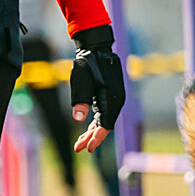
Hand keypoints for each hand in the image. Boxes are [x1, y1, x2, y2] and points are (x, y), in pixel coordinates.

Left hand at [69, 25, 124, 152]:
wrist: (96, 47)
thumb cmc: (88, 63)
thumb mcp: (81, 80)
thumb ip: (81, 99)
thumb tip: (78, 119)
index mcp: (112, 97)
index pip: (106, 124)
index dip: (96, 137)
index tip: (87, 148)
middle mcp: (116, 100)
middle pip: (104, 125)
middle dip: (91, 138)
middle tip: (78, 148)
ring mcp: (113, 98)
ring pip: (103, 121)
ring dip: (91, 132)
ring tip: (78, 143)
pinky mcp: (108, 96)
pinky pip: (102, 115)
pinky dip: (94, 123)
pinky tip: (86, 131)